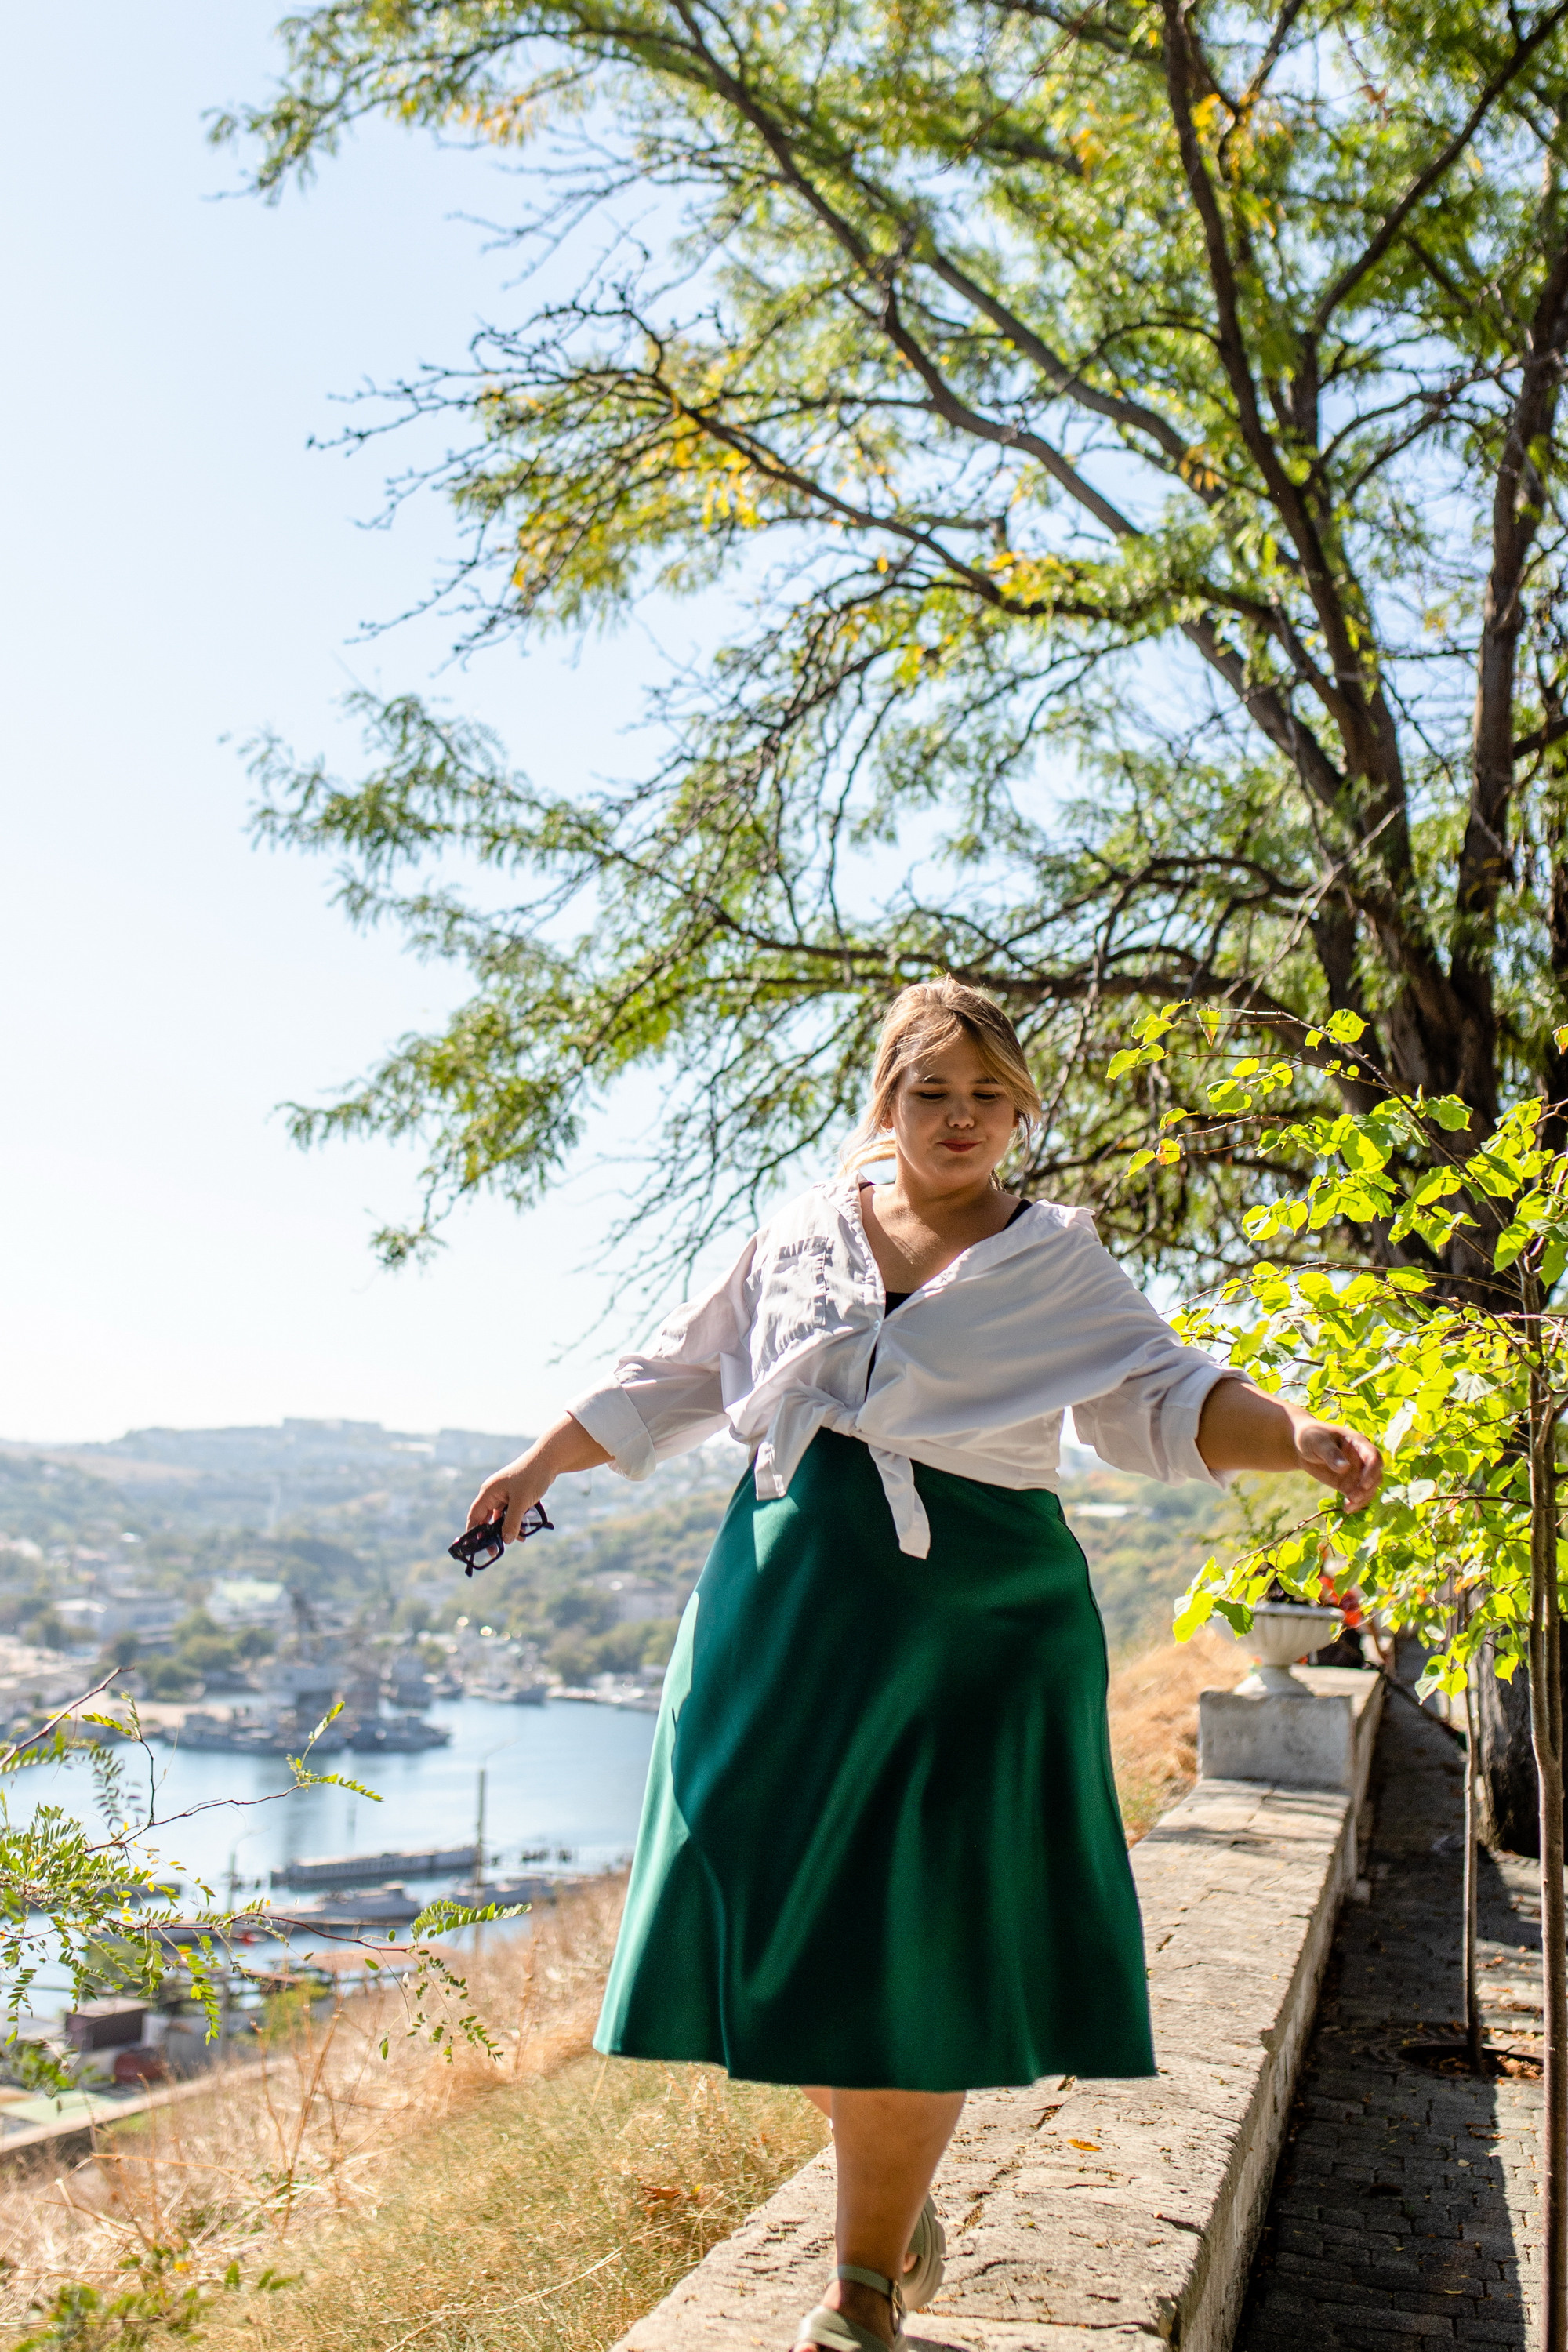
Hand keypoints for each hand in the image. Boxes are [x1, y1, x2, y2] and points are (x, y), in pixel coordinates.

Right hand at [465, 1414, 613, 1543]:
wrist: (548, 1460)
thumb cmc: (532, 1477)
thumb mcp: (521, 1502)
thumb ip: (512, 1522)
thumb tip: (505, 1541)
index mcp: (489, 1492)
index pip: (475, 1515)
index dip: (473, 1532)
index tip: (474, 1548)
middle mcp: (493, 1494)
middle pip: (487, 1518)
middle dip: (492, 1534)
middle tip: (495, 1550)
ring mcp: (504, 1495)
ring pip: (501, 1517)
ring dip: (507, 1529)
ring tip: (516, 1541)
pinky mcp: (515, 1496)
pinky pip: (511, 1513)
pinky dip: (515, 1523)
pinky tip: (524, 1533)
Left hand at [1294, 1418, 1382, 1511]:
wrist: (1301, 1447)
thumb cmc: (1311, 1437)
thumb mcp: (1318, 1442)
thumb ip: (1331, 1453)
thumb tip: (1345, 1467)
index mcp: (1358, 1443)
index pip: (1373, 1457)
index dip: (1372, 1471)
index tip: (1364, 1484)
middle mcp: (1362, 1459)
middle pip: (1376, 1475)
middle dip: (1368, 1488)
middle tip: (1354, 1497)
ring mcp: (1357, 1473)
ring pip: (1369, 1489)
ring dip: (1363, 1499)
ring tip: (1348, 1507)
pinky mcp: (1348, 1484)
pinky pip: (1357, 1496)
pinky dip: (1355, 1503)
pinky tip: (1346, 1509)